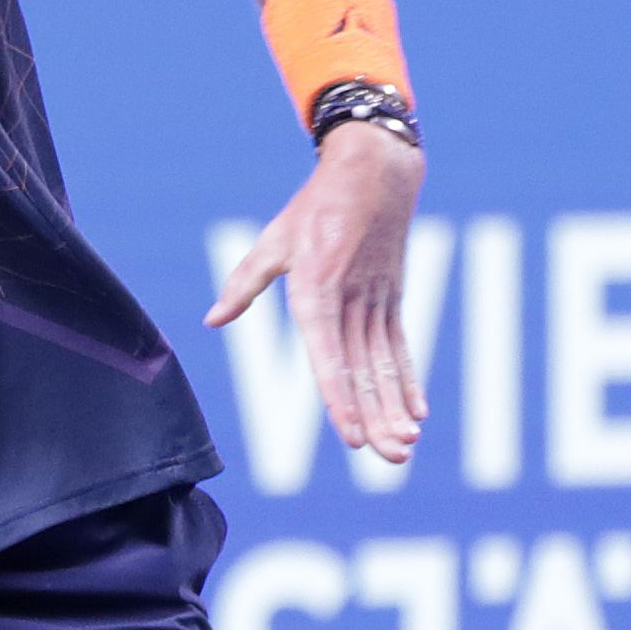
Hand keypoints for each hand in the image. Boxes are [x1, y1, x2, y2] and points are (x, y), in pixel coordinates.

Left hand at [207, 125, 428, 464]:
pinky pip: (400, 347)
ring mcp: (377, 302)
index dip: (341, 398)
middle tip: (389, 456)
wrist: (374, 172)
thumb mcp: (273, 242)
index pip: (329, 355)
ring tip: (405, 447)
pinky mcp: (392, 299)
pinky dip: (408, 381)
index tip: (353, 435)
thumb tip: (212, 320)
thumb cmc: (314, 208)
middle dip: (378, 418)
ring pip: (386, 366)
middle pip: (364, 371)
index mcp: (317, 290)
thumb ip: (244, 284)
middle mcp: (351, 302)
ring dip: (396, 409)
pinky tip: (418, 413)